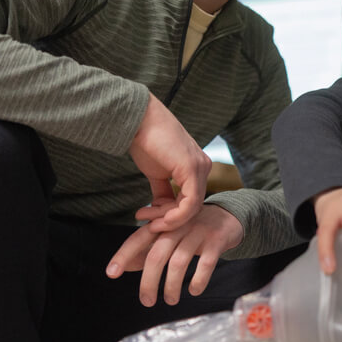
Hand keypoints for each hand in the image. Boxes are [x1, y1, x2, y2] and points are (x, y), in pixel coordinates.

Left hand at [106, 204, 243, 306]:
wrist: (228, 217)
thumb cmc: (192, 230)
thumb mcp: (169, 235)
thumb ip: (148, 249)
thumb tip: (125, 266)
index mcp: (163, 223)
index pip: (138, 239)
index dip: (124, 255)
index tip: (111, 273)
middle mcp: (178, 225)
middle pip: (157, 254)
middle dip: (149, 281)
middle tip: (147, 301)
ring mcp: (198, 231)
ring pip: (179, 261)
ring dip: (172, 285)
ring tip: (170, 300)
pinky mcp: (217, 240)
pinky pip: (206, 263)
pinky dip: (198, 281)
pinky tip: (194, 291)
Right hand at [128, 94, 211, 231]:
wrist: (138, 120)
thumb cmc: (145, 141)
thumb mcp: (156, 172)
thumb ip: (163, 191)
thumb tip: (163, 209)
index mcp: (198, 167)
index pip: (190, 200)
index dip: (169, 214)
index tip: (147, 218)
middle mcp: (204, 166)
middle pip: (191, 206)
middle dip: (167, 218)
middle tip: (144, 221)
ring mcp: (201, 167)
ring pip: (192, 208)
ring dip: (168, 219)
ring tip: (146, 220)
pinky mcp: (192, 169)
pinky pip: (190, 203)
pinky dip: (175, 216)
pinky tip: (159, 219)